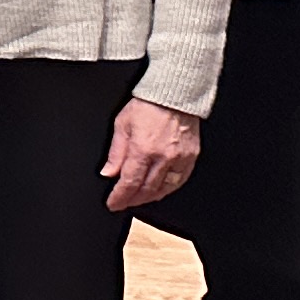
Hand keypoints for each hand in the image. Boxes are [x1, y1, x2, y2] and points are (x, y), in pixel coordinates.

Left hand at [99, 97, 201, 211]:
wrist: (174, 95)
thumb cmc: (148, 105)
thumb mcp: (122, 125)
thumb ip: (115, 152)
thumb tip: (108, 172)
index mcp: (143, 149)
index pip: (129, 183)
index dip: (120, 197)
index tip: (113, 204)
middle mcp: (163, 157)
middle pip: (147, 189)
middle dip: (133, 200)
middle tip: (124, 202)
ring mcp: (180, 159)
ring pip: (165, 188)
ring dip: (150, 197)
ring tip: (139, 198)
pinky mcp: (191, 157)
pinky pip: (180, 180)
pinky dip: (168, 188)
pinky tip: (160, 190)